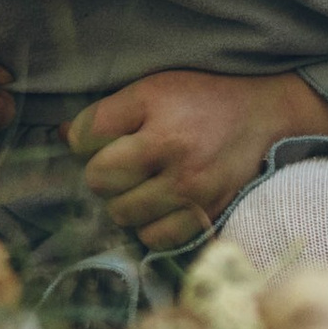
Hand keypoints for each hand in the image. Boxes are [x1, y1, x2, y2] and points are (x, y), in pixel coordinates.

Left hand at [66, 70, 327, 248]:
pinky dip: (150, 226)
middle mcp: (177, 163)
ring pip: (123, 215)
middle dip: (105, 172)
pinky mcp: (207, 216)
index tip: (109, 135)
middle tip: (128, 160)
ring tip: (143, 183)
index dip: (89, 140)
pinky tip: (159, 206)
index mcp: (159, 126)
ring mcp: (194, 195)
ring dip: (125, 201)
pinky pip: (156, 239)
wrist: (263, 114)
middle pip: (100, 184)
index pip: (86, 143)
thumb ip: (106, 114)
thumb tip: (64, 138)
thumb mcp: (152, 89)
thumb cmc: (201, 97)